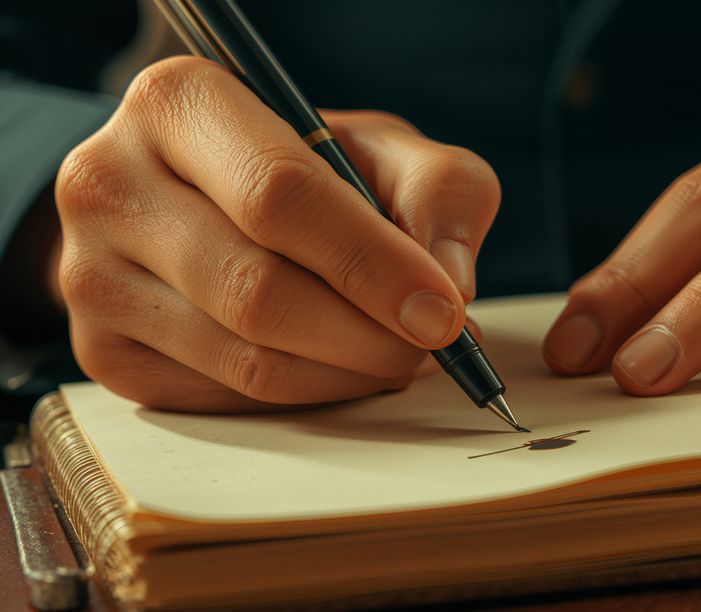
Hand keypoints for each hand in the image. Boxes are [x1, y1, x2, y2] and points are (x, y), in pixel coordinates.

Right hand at [55, 57, 498, 410]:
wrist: (213, 198)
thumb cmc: (309, 168)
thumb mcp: (387, 149)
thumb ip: (439, 194)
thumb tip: (446, 290)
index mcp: (180, 103)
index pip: (279, 195)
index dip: (372, 264)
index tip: (442, 312)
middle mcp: (110, 182)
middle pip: (257, 290)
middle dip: (368, 335)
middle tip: (431, 346)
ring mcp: (89, 274)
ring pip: (243, 358)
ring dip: (345, 373)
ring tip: (394, 354)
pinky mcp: (102, 352)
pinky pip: (223, 398)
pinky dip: (303, 396)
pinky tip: (336, 366)